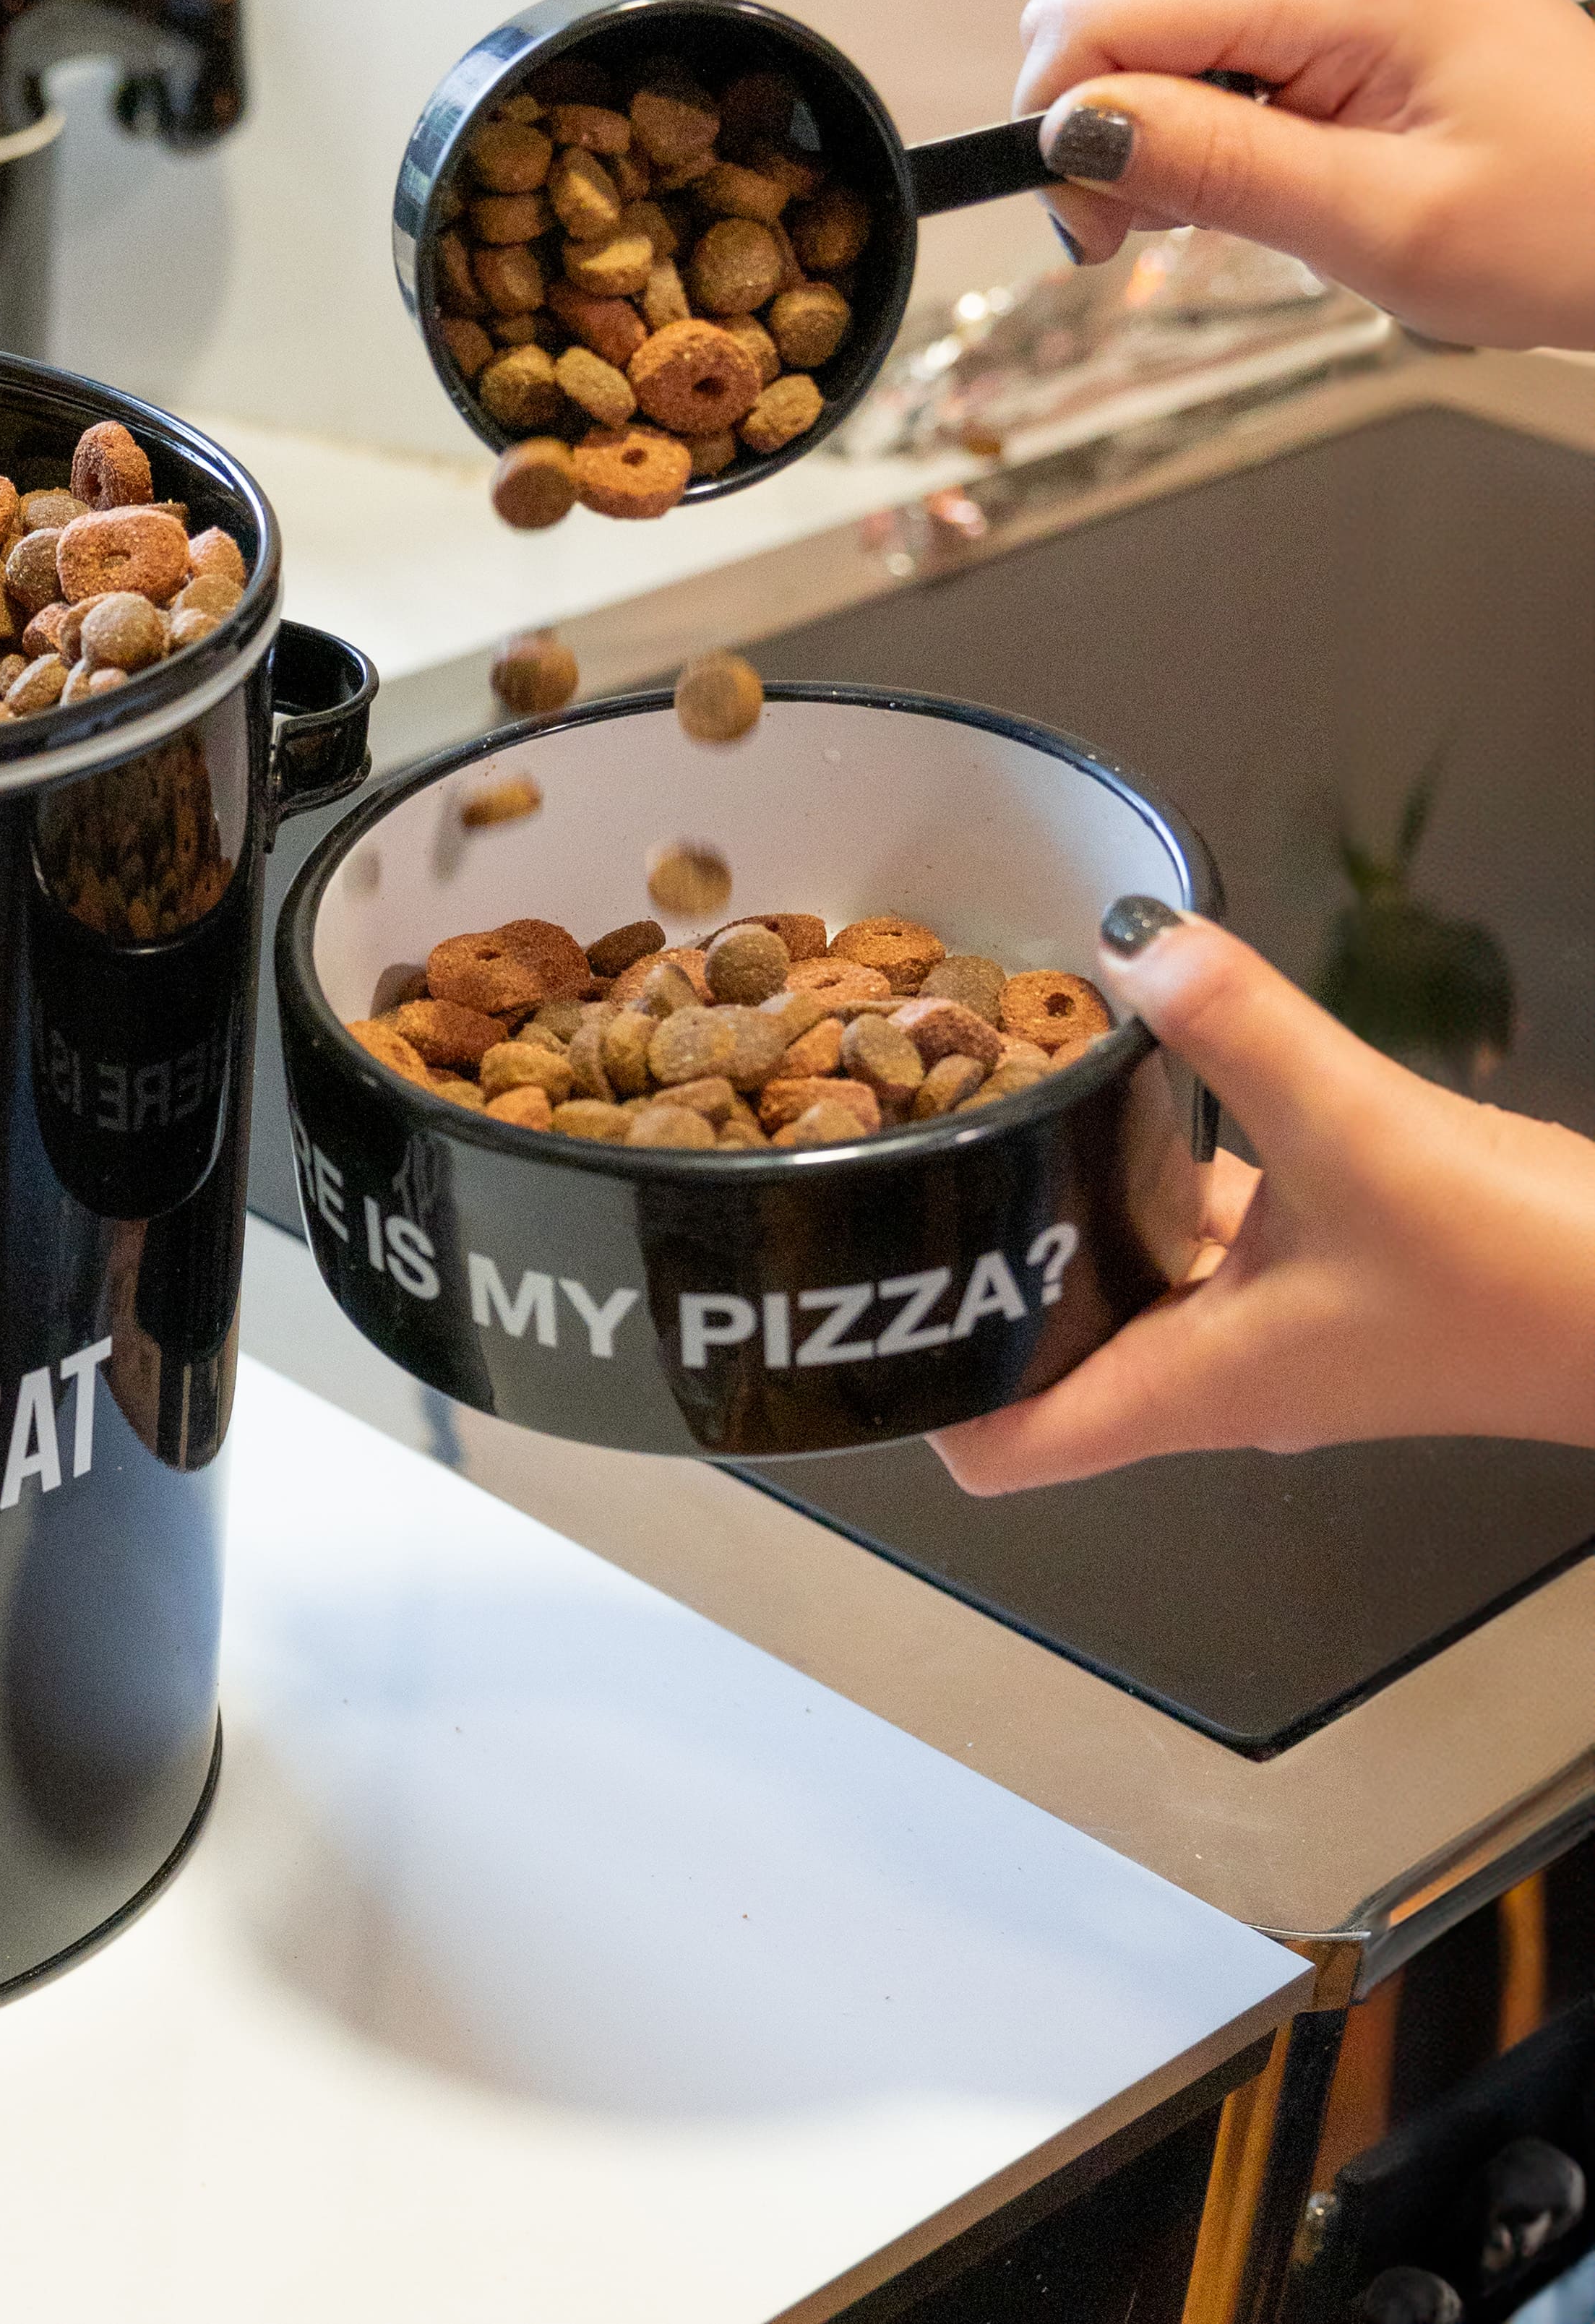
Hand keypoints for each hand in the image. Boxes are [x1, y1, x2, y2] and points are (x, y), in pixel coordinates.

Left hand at [931, 903, 1594, 1493]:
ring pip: (1131, 1279)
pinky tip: (1131, 1093)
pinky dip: (1157, 1178)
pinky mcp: (1328, 1274)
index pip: (1010, 1448)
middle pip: (1051, 1353)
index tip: (859, 1315)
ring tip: (982, 1117)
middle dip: (979, 1275)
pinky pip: (1205, 1231)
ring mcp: (1274, 1328)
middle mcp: (1217, 1374)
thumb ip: (1236, 1026)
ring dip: (1065, 1213)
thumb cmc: (1527, 1273)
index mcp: (1193, 1389)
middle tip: (898, 1177)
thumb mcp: (1357, 1129)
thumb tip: (1132, 937)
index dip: (928, 1398)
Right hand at [1014, 0, 1594, 347]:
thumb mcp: (1372, 223)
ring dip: (1130, 111)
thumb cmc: (1558, 217)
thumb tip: (1073, 129)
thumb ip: (1210, 166)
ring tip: (1200, 197)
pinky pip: (1196, 12)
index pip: (1111, 7)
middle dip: (1084, 117)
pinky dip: (1178, 96)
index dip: (1063, 121)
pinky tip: (1232, 152)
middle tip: (1132, 225)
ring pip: (1138, 3)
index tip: (1092, 223)